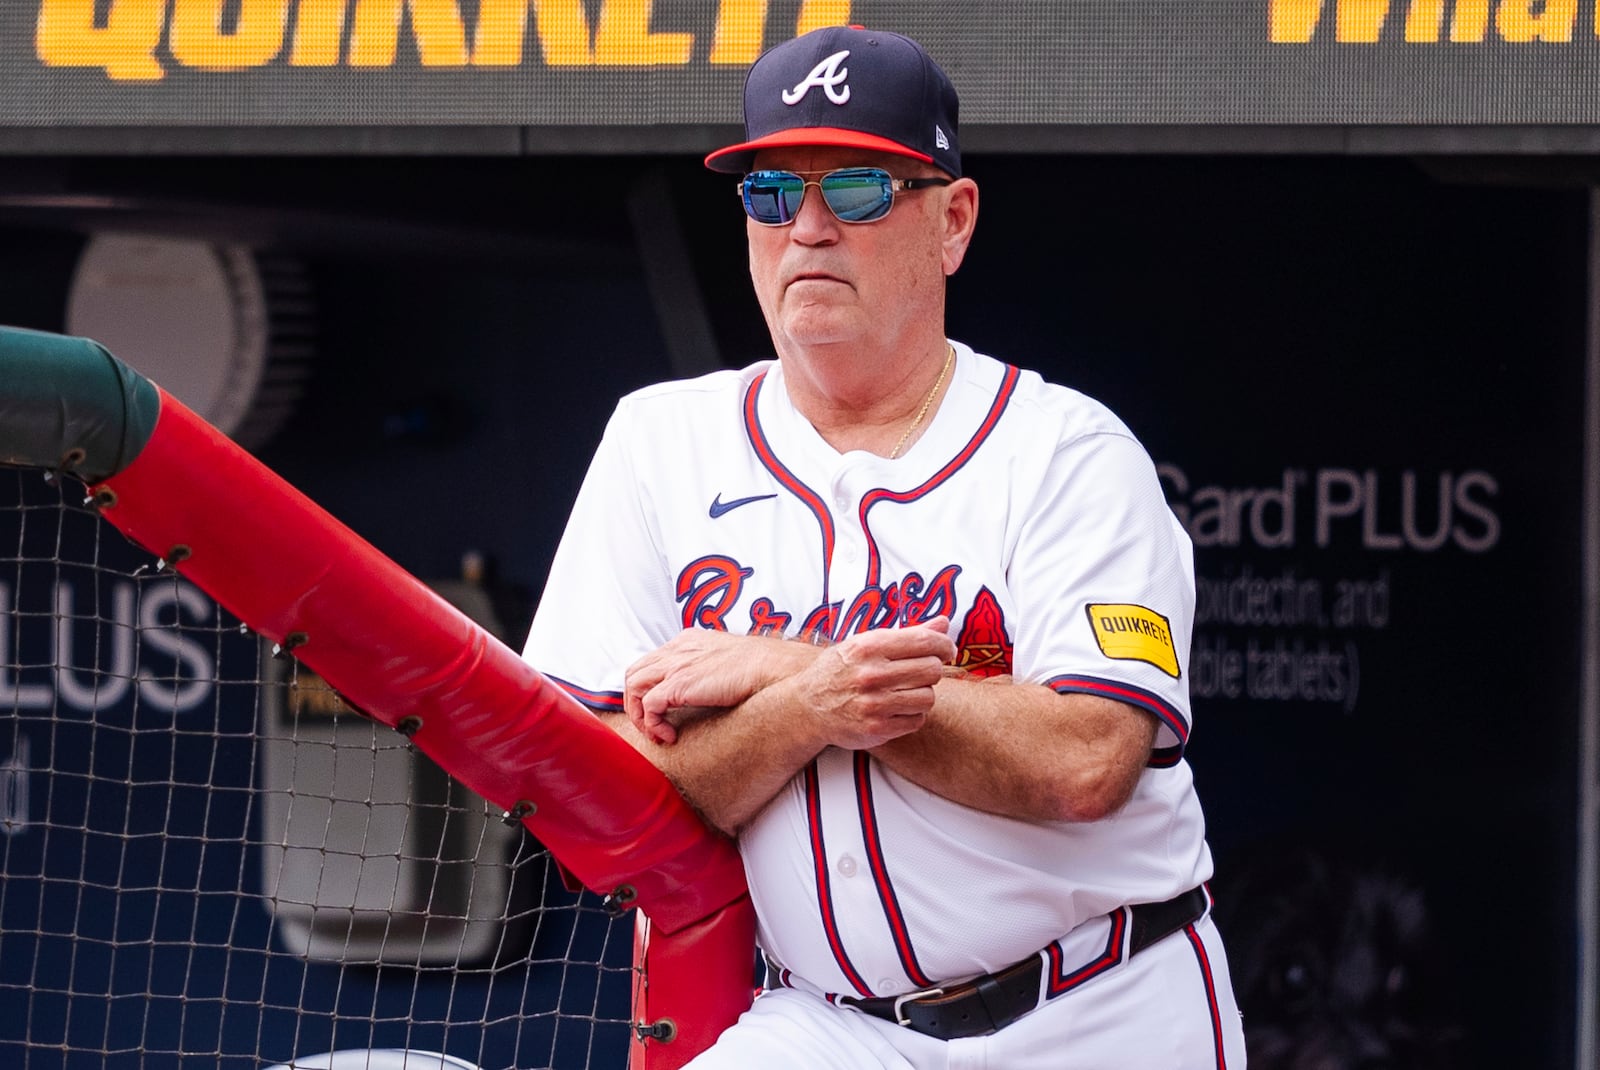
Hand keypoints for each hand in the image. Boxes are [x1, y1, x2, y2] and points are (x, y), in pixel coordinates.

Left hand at [625, 629, 819, 743]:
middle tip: (653, 727)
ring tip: (659, 734)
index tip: (660, 712)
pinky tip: (670, 737)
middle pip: (634, 672)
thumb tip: (709, 690)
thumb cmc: (764, 669)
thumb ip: (711, 670)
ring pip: (633, 687)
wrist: (777, 668)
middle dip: (636, 704)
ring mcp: (677, 665)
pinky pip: (649, 705)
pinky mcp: (680, 684)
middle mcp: (678, 649)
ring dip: (640, 716)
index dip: (647, 689)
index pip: (651, 661)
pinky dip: (652, 725)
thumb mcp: (729, 662)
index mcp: (689, 640)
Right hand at [796, 616, 956, 749]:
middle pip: (932, 670)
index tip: (947, 649)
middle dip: (933, 669)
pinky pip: (917, 720)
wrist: (806, 707)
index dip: (944, 645)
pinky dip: (913, 714)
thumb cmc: (841, 670)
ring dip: (923, 694)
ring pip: (928, 697)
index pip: (924, 641)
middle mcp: (871, 675)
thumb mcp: (866, 644)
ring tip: (907, 691)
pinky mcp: (877, 729)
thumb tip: (944, 622)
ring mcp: (874, 704)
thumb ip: (907, 634)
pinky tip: (898, 708)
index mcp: (868, 647)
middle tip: (922, 671)